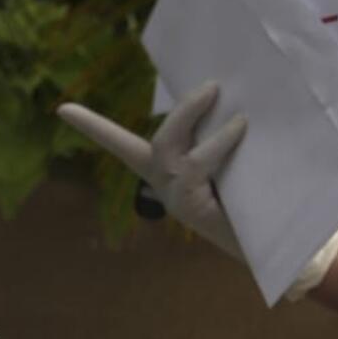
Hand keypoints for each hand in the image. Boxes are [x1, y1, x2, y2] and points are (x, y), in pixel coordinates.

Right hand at [58, 82, 246, 255]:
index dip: (92, 128)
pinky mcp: (191, 210)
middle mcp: (164, 186)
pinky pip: (199, 167)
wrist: (276, 251)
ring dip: (199, 124)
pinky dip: (220, 144)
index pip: (121, 145)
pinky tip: (242, 129)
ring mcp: (177, 200)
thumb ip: (223, 141)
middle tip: (212, 87)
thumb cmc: (254, 202)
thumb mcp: (232, 165)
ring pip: (176, 154)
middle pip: (159, 143)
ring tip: (237, 113)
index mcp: (165, 173)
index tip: (62, 109)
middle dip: (183, 111)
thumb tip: (237, 102)